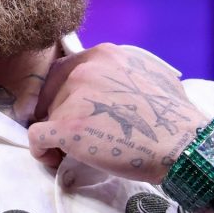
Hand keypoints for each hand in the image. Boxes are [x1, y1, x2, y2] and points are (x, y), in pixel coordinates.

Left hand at [28, 43, 207, 184]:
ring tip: (74, 149)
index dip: (64, 93)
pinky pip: (36, 138)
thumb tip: (105, 83)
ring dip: (56, 134)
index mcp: (102, 54)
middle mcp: (83, 70)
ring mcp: (72, 98)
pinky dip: (43, 151)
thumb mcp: (146, 72)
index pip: (63, 70)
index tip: (75, 110)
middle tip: (76, 133)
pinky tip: (55, 158)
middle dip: (58, 113)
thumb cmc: (170, 113)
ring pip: (44, 117)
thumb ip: (118, 71)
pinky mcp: (66, 128)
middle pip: (50, 93)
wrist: (176, 141)